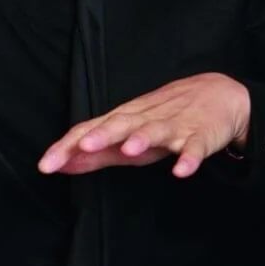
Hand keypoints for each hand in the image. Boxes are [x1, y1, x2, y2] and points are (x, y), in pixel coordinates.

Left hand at [37, 72, 249, 178]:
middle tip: (83, 147)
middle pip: (120, 124)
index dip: (68, 147)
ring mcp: (174, 126)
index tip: (45, 165)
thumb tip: (61, 164)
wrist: (219, 94)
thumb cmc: (165, 119)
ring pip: (157, 131)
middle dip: (101, 135)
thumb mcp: (127, 137)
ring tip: (129, 150)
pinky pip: (195, 148)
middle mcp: (145, 119)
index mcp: (124, 119)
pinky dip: (189, 158)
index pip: (90, 129)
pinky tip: (181, 170)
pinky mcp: (200, 136)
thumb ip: (95, 152)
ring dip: (143, 139)